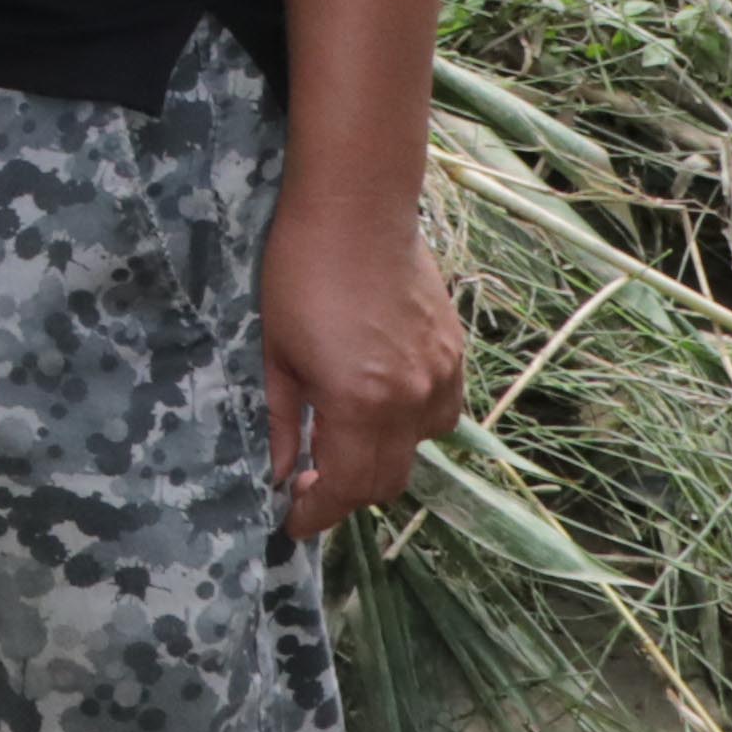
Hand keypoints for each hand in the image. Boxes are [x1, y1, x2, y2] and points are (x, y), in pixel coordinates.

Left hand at [260, 184, 465, 537]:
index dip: (316, 514)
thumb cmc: (300, 273)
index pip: (346, 488)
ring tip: (340, 442)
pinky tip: (377, 407)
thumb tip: (281, 473)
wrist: (357, 209)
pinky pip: (439, 415)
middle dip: (346, 494)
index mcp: (360, 404)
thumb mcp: (276, 353)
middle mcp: (411, 400)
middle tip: (308, 483)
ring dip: (379, 461)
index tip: (292, 522)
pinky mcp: (455, 355)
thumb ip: (285, 421)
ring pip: (418, 451)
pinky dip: (410, 427)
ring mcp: (441, 378)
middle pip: (386, 482)